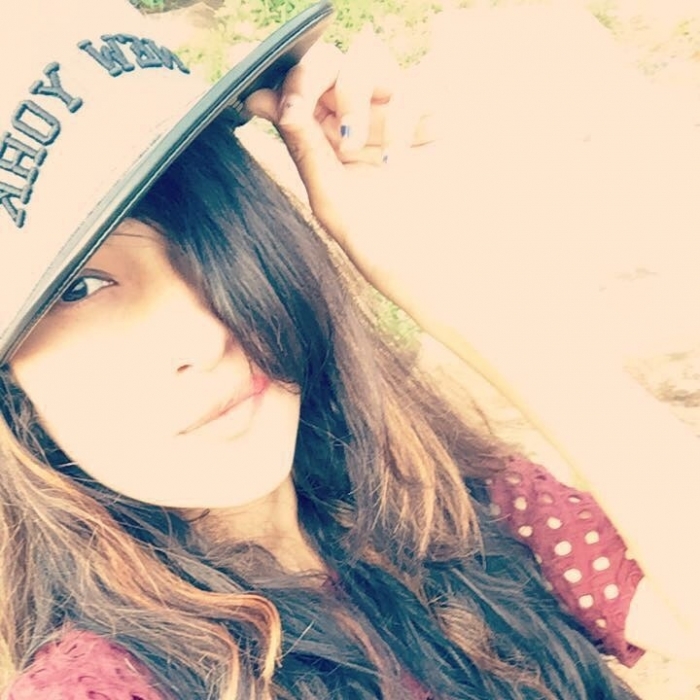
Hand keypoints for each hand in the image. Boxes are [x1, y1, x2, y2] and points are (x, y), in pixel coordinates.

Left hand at [245, 29, 437, 295]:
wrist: (437, 269)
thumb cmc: (384, 246)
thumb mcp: (331, 199)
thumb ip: (303, 149)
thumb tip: (262, 101)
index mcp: (328, 142)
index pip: (300, 90)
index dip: (282, 84)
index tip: (269, 102)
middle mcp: (360, 122)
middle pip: (329, 61)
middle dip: (309, 78)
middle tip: (301, 111)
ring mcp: (398, 116)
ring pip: (367, 58)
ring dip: (350, 93)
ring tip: (352, 146)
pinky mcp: (436, 118)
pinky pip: (415, 85)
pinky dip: (399, 117)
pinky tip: (393, 161)